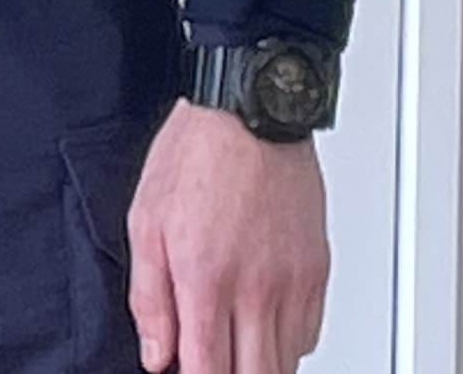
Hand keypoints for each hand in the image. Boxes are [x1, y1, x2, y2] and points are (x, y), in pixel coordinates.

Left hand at [129, 102, 327, 371]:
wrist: (250, 114)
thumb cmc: (194, 156)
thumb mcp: (145, 223)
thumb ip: (149, 299)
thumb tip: (156, 355)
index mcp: (205, 278)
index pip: (208, 370)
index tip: (182, 371)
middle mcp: (256, 289)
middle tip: (209, 359)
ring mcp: (293, 284)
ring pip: (285, 362)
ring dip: (256, 364)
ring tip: (230, 344)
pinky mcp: (317, 273)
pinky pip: (308, 336)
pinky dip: (285, 343)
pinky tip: (259, 325)